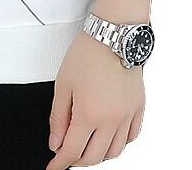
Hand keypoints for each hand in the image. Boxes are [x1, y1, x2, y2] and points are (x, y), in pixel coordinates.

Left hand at [46, 31, 144, 167]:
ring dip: (99, 155)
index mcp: (89, 115)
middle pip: (94, 156)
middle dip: (78, 160)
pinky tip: (110, 138)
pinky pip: (131, 137)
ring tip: (87, 147)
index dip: (60, 163)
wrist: (114, 35)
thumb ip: (58, 117)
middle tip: (67, 155)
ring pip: (114, 152)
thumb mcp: (63, 84)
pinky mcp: (138, 108)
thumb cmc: (88, 53)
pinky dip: (119, 144)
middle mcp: (111, 121)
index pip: (73, 151)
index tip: (53, 167)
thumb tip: (56, 142)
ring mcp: (127, 116)